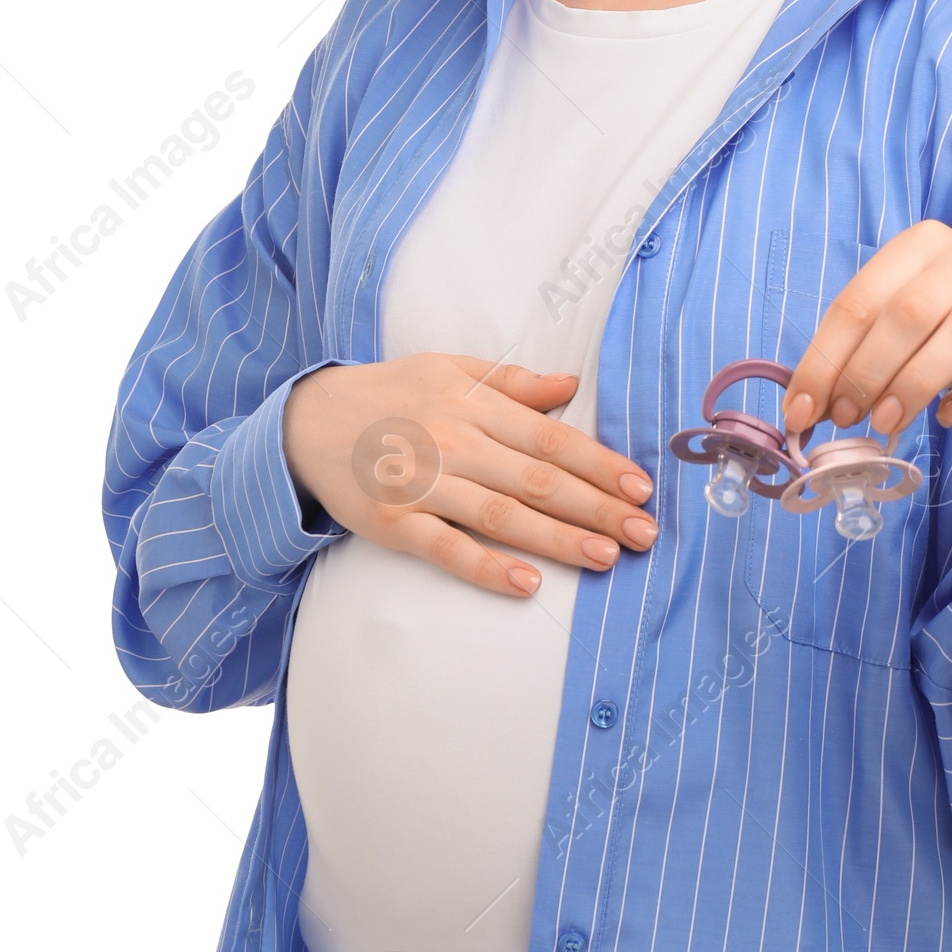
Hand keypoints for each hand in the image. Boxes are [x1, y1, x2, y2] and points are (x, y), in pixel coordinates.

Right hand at [281, 354, 657, 597]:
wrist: (306, 421)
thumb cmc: (390, 394)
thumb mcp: (449, 369)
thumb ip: (512, 382)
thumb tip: (569, 384)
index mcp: (472, 405)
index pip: (550, 438)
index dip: (599, 463)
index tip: (639, 486)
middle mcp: (453, 443)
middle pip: (538, 480)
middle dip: (598, 507)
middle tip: (645, 531)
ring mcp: (423, 486)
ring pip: (503, 516)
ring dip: (560, 539)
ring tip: (607, 556)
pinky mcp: (395, 524)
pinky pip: (449, 550)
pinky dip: (489, 567)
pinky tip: (529, 582)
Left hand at [782, 222, 951, 438]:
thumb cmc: (948, 321)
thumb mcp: (900, 321)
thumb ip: (857, 351)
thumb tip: (805, 406)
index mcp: (918, 246)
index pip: (859, 301)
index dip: (826, 358)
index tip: (802, 410)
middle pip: (907, 313)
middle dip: (867, 372)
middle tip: (847, 417)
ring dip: (914, 385)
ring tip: (887, 422)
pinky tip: (946, 417)